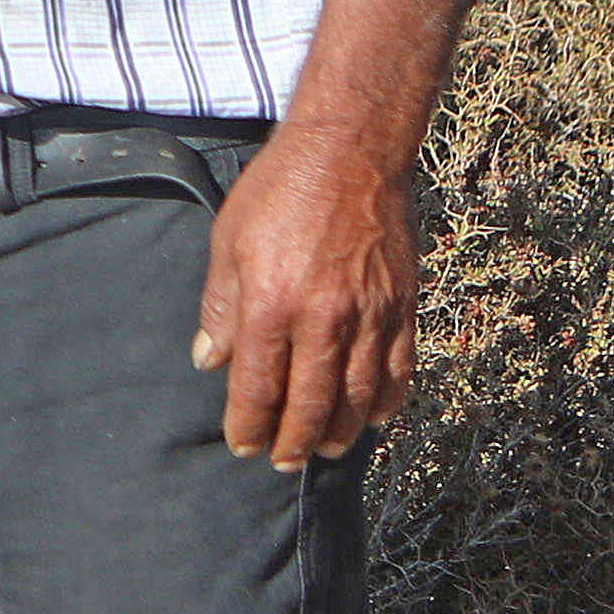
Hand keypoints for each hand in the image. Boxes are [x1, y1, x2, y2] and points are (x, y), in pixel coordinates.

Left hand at [187, 124, 418, 467]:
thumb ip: (220, 309)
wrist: (349, 152)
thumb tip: (209, 362)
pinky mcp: (403, 304)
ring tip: (326, 449)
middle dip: (294, 440)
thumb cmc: (279, 192)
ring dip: (342, 431)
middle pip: (312, 402)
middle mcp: (325, 318)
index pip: (258, 386)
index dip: (249, 424)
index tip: (242, 446)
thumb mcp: (228, 244)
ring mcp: (371, 314)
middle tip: (283, 461)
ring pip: (360, 395)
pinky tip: (375, 418)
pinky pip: (400, 367)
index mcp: (272, 305)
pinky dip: (388, 400)